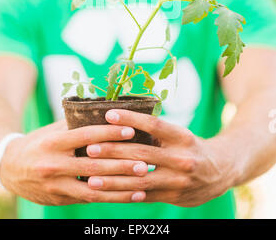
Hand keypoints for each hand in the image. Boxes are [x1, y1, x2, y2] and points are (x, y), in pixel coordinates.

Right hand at [0, 119, 147, 205]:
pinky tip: (129, 195)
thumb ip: (77, 123)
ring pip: (93, 189)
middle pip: (93, 166)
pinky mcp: (59, 199)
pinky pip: (88, 199)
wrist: (9, 168)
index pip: (86, 136)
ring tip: (143, 182)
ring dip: (121, 187)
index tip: (131, 130)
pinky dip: (111, 197)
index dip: (109, 133)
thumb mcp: (54, 129)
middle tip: (144, 162)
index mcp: (54, 142)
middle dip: (121, 165)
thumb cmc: (39, 142)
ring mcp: (56, 185)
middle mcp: (53, 165)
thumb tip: (108, 110)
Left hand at [86, 110, 235, 206]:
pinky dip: (124, 195)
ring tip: (91, 177)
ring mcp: (178, 181)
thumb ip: (155, 132)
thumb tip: (119, 121)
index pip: (153, 125)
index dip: (130, 119)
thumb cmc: (190, 146)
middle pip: (142, 154)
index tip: (108, 114)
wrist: (221, 170)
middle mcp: (182, 159)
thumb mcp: (179, 134)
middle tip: (90, 148)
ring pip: (140, 181)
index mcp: (182, 137)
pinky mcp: (173, 197)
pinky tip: (106, 194)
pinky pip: (144, 197)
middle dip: (113, 151)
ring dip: (113, 180)